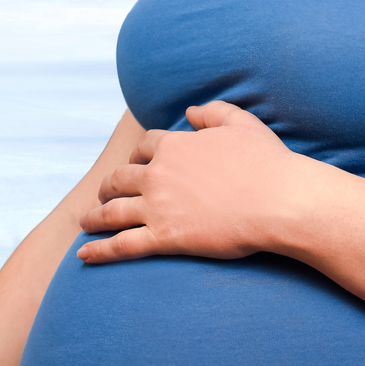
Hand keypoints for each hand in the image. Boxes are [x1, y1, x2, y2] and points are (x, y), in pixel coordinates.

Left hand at [76, 101, 309, 263]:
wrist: (280, 201)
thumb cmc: (268, 164)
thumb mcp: (242, 123)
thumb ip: (214, 112)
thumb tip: (190, 111)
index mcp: (175, 145)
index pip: (144, 147)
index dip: (136, 156)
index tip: (134, 165)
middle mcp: (158, 174)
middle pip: (119, 178)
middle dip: (107, 186)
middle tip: (103, 195)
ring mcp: (157, 206)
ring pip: (112, 211)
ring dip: (94, 217)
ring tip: (86, 222)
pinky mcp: (163, 237)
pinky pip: (121, 244)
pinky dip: (99, 250)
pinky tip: (83, 254)